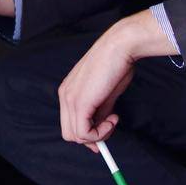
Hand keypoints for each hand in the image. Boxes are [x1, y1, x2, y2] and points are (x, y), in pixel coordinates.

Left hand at [57, 22, 138, 145]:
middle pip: (69, 133)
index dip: (87, 133)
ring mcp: (70, 100)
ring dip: (98, 135)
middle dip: (91, 138)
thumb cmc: (116, 66)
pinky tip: (113, 119)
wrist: (120, 47)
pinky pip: (84, 133)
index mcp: (68, 91)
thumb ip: (100, 112)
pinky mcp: (80, 103)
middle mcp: (65, 96)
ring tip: (114, 120)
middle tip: (110, 128)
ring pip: (76, 136)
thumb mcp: (106, 94)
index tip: (105, 133)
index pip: (69, 123)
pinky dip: (101, 134)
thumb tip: (101, 131)